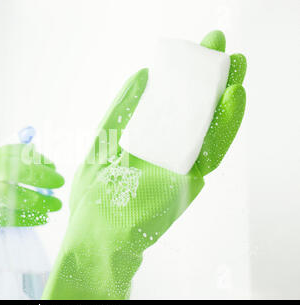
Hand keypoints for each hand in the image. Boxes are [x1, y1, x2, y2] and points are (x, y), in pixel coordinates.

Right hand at [0, 144, 63, 253]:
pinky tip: (42, 218)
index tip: (53, 165)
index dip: (34, 157)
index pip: (9, 152)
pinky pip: (2, 217)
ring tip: (56, 204)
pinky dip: (25, 218)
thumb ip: (12, 165)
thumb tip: (44, 162)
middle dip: (37, 175)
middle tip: (60, 181)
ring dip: (35, 200)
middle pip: (8, 170)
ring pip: (7, 195)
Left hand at [43, 30, 245, 298]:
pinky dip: (225, 125)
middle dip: (206, 78)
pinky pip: (211, 151)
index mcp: (148, 141)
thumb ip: (121, 112)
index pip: (170, 103)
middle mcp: (167, 151)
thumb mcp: (102, 144)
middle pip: (193, 110)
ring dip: (224, 94)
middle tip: (218, 45)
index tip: (191, 50)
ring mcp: (180, 166)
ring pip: (208, 127)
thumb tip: (141, 75)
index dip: (182, 76)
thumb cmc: (94, 195)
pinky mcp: (189, 182)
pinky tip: (232, 96)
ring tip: (234, 64)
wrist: (95, 237)